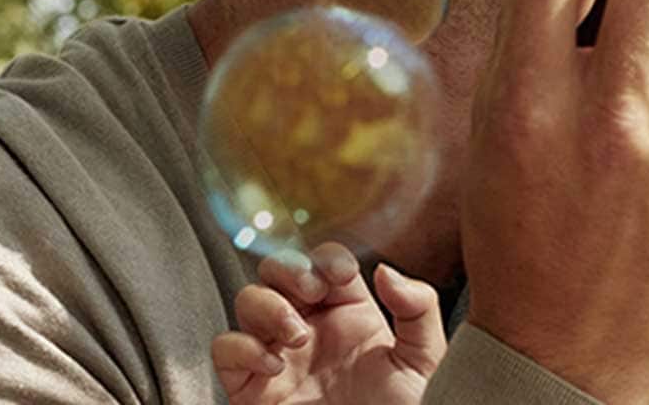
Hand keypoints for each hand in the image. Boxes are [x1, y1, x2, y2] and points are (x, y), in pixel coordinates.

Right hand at [211, 242, 445, 404]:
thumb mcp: (423, 360)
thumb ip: (417, 308)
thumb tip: (386, 271)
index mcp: (351, 316)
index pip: (326, 264)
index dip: (328, 260)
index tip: (341, 276)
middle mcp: (311, 330)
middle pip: (277, 270)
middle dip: (288, 269)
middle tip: (310, 292)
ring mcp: (279, 356)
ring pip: (248, 300)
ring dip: (268, 306)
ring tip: (296, 335)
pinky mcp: (252, 388)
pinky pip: (225, 349)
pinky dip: (242, 347)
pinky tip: (273, 365)